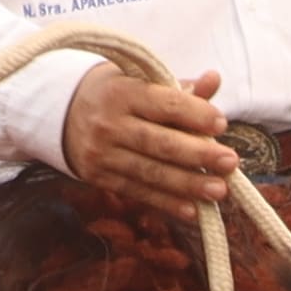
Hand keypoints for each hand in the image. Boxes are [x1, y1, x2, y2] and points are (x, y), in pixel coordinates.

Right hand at [61, 60, 241, 210]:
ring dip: (188, 184)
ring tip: (219, 190)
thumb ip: (180, 88)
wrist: (59, 111)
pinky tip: (193, 210)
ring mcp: (102, 154)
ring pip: (151, 172)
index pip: (164, 104)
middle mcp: (109, 124)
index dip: (194, 115)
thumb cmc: (115, 93)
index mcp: (122, 92)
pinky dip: (167, 203)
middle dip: (198, 154)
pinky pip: (138, 192)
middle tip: (230, 162)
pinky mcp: (99, 177)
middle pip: (160, 143)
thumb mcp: (140, 81)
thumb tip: (214, 80)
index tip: (221, 124)